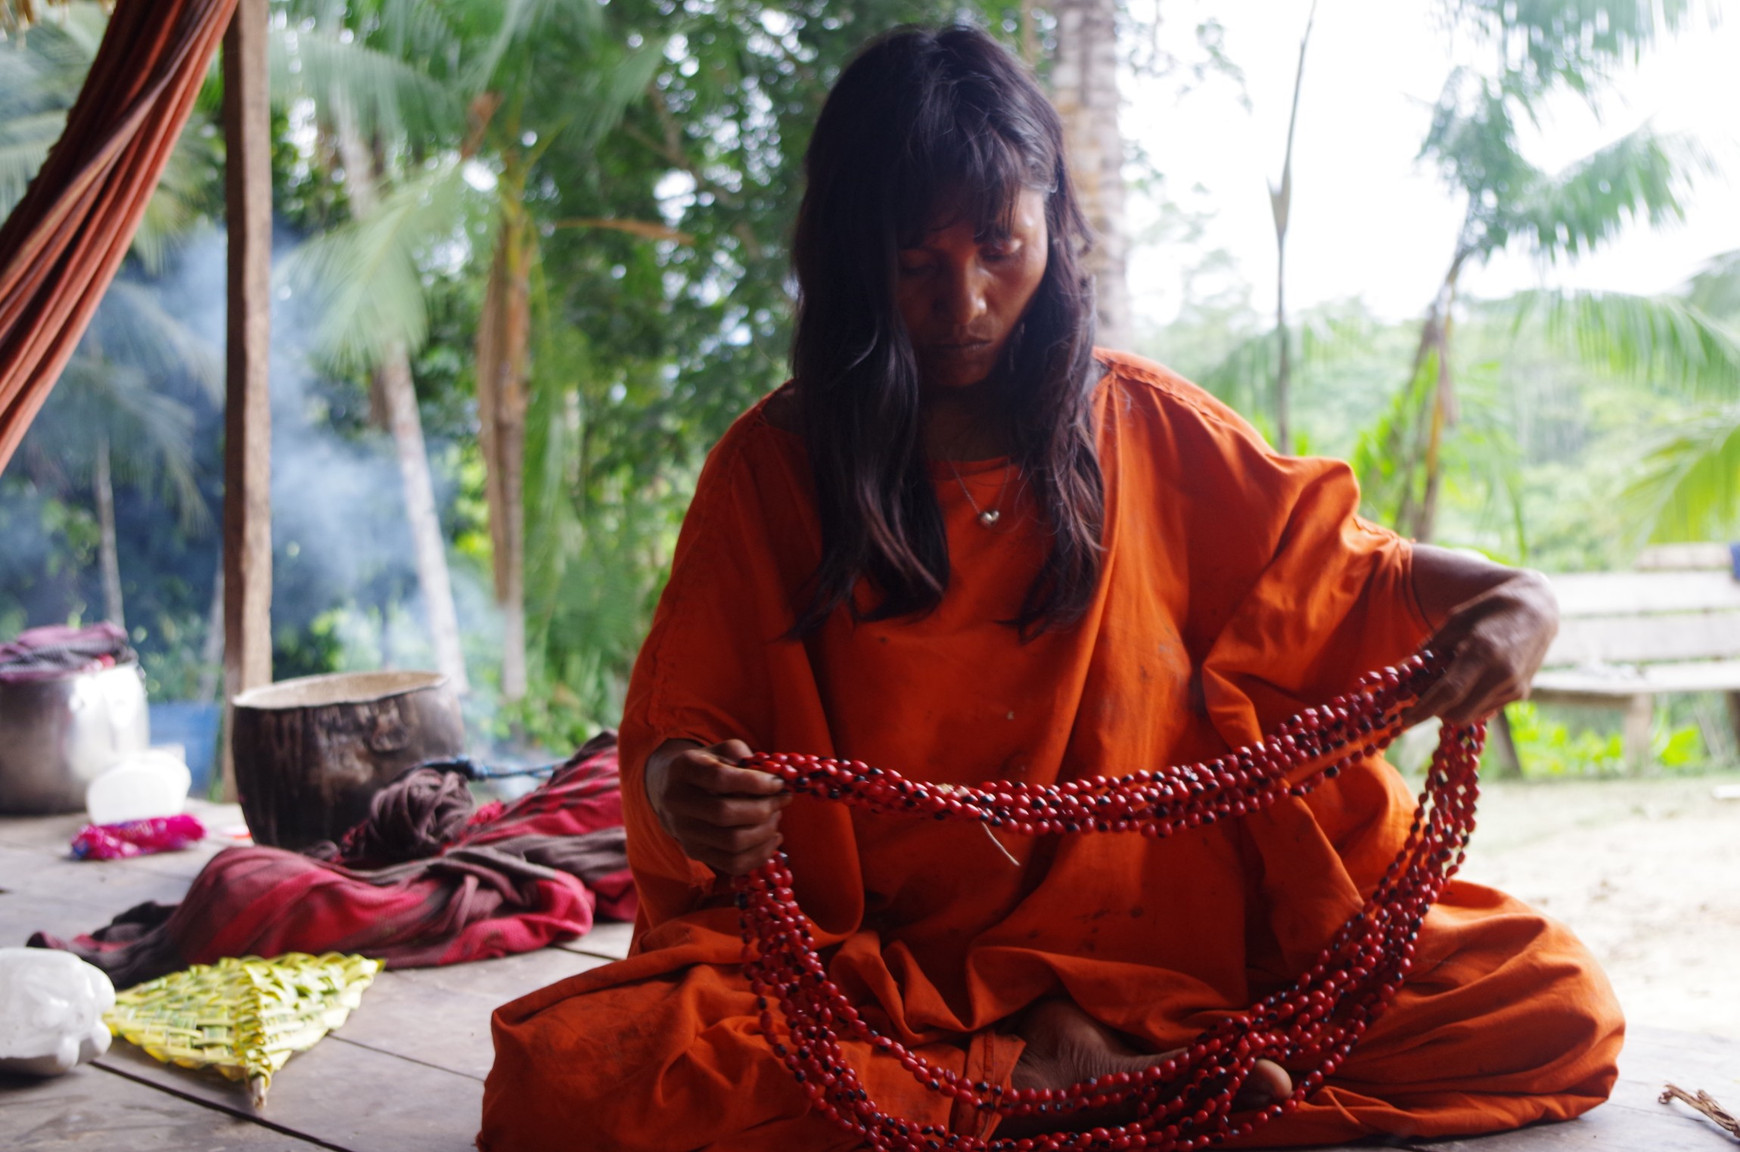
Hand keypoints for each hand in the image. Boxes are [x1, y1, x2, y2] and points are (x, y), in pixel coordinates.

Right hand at [643, 739, 789, 874]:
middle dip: (763, 808)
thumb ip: (749, 760)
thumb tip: (779, 779)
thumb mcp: (725, 751)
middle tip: (783, 800)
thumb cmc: (710, 766)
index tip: (778, 784)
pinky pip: (733, 863)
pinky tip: (773, 838)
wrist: (674, 789)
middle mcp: (675, 801)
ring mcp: (683, 831)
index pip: (720, 779)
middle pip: (725, 814)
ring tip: (776, 816)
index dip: (755, 783)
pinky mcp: (694, 853)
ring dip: (764, 831)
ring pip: (732, 842)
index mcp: (683, 768)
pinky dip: (760, 854)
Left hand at [1403, 569, 1557, 726]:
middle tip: (1422, 697)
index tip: (1403, 720)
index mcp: (1483, 651)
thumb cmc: (1488, 610)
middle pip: (1458, 713)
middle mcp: (1502, 674)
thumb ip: (1429, 648)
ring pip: (1471, 715)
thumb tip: (1400, 671)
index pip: (1449, 692)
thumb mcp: (1454, 621)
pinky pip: (1485, 709)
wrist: (1537, 609)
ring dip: (1452, 708)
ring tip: (1446, 683)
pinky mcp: (1521, 693)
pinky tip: (1468, 683)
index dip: (1424, 709)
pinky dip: (1469, 703)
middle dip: (1435, 712)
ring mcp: (1514, 687)